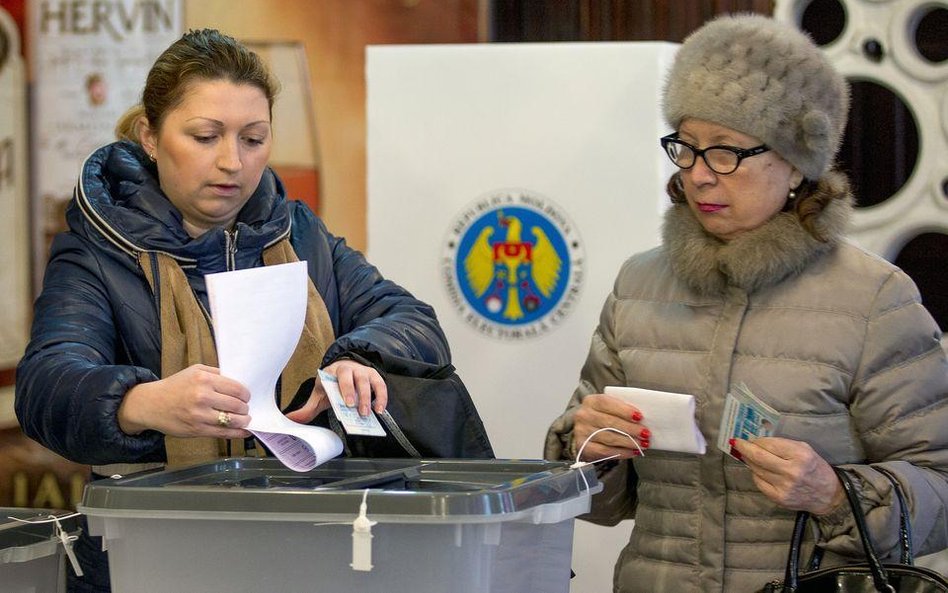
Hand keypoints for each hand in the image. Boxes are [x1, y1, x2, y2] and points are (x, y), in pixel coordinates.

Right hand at [118, 364, 251, 438]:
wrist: (151, 404)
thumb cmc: (175, 386)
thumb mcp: (195, 370)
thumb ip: (216, 373)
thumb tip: (238, 381)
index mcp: (204, 379)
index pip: (236, 388)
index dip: (246, 394)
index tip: (246, 397)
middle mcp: (203, 396)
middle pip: (237, 404)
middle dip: (245, 408)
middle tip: (245, 408)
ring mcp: (200, 415)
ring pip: (232, 420)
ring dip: (244, 421)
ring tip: (245, 419)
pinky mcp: (197, 429)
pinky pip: (223, 432)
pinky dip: (237, 433)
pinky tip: (244, 431)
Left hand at [285, 359, 387, 424]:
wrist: (345, 368)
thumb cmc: (332, 384)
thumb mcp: (319, 394)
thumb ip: (307, 408)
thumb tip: (290, 419)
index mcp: (330, 372)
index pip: (333, 380)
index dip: (338, 390)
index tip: (342, 404)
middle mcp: (347, 369)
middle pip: (350, 378)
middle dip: (353, 394)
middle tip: (355, 410)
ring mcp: (362, 371)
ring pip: (366, 381)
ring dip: (367, 397)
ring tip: (368, 413)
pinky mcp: (374, 375)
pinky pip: (380, 384)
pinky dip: (382, 396)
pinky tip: (380, 409)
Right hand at [571, 393, 650, 460]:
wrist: (586, 433)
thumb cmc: (603, 418)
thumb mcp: (610, 408)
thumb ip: (622, 409)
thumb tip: (642, 418)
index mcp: (591, 401)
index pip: (606, 403)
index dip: (624, 410)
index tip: (639, 416)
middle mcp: (583, 415)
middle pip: (609, 422)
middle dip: (630, 429)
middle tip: (645, 433)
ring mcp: (581, 432)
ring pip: (609, 438)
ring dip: (629, 442)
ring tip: (642, 444)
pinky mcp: (583, 447)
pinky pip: (605, 451)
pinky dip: (622, 452)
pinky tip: (632, 452)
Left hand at [731, 437, 844, 514]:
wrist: (828, 495)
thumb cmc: (815, 468)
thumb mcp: (805, 450)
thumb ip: (783, 445)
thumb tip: (758, 441)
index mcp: (800, 455)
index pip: (769, 444)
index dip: (756, 440)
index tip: (747, 437)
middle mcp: (791, 471)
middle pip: (758, 457)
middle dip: (744, 448)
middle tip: (736, 442)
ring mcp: (784, 486)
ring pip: (756, 469)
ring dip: (748, 460)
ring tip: (745, 455)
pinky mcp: (779, 498)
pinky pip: (759, 482)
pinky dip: (756, 474)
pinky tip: (757, 470)